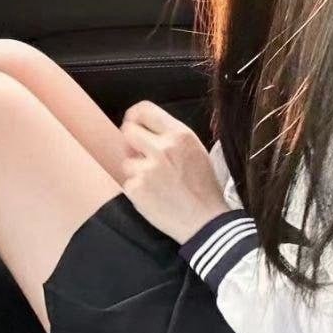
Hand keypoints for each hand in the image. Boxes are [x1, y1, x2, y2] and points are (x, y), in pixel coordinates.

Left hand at [119, 101, 229, 243]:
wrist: (206, 222)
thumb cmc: (203, 187)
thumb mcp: (195, 150)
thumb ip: (170, 137)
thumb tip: (145, 130)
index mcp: (179, 134)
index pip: (144, 109)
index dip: (134, 116)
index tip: (132, 123)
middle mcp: (162, 148)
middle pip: (128, 131)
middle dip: (131, 142)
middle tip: (140, 154)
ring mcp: (147, 169)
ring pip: (127, 160)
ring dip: (136, 170)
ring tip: (156, 183)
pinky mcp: (136, 189)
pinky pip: (128, 182)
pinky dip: (137, 190)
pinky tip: (154, 196)